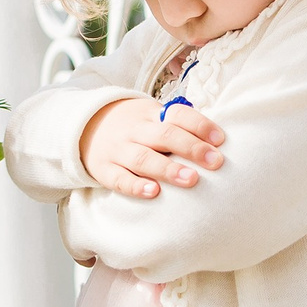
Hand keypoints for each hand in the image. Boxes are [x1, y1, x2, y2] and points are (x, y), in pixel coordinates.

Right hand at [79, 97, 224, 198]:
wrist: (85, 127)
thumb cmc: (134, 128)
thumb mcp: (152, 118)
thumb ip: (179, 127)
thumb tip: (218, 142)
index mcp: (151, 115)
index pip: (178, 114)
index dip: (200, 125)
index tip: (220, 140)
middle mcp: (136, 130)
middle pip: (165, 135)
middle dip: (191, 148)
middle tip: (215, 162)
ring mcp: (119, 150)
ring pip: (144, 158)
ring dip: (168, 169)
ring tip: (192, 180)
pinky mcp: (105, 170)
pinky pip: (119, 179)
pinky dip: (135, 186)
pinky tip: (152, 192)